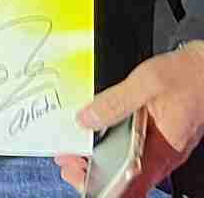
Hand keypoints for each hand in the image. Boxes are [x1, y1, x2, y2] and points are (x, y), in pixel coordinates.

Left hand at [55, 42, 203, 195]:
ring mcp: (166, 148)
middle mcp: (166, 154)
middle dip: (92, 170)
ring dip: (102, 160)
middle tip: (68, 157)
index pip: (129, 183)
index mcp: (162, 148)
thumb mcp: (144, 83)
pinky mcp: (165, 138)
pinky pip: (137, 151)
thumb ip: (113, 103)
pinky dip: (115, 149)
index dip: (98, 183)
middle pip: (126, 177)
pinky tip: (100, 138)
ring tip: (78, 148)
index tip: (74, 169)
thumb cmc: (188, 74)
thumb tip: (87, 118)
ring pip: (131, 166)